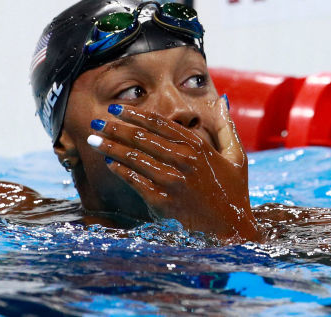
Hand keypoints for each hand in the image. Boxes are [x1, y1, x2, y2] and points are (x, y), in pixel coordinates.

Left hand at [90, 99, 259, 240]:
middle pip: (140, 137)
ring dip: (110, 147)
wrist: (233, 231)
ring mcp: (172, 181)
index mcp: (198, 146)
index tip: (117, 108)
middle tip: (96, 121)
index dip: (134, 113)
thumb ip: (225, 128)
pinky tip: (108, 163)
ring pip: (133, 157)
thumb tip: (221, 100)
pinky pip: (134, 180)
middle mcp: (183, 160)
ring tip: (93, 140)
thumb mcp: (236, 157)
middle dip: (115, 128)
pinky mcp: (163, 201)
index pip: (158, 123)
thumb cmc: (234, 193)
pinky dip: (119, 170)